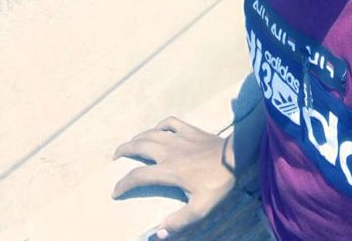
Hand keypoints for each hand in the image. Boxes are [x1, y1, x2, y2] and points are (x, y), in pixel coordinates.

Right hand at [112, 115, 236, 236]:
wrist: (235, 155)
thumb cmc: (218, 182)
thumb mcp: (200, 208)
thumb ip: (179, 221)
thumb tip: (159, 232)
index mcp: (168, 171)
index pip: (138, 176)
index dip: (123, 184)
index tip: (115, 191)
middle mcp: (168, 151)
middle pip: (138, 146)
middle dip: (123, 151)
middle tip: (115, 158)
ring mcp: (178, 137)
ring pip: (150, 132)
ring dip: (137, 137)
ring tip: (130, 144)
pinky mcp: (189, 129)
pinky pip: (170, 122)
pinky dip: (160, 125)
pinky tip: (158, 130)